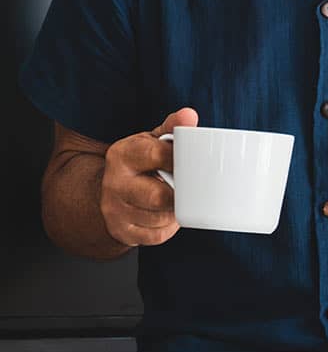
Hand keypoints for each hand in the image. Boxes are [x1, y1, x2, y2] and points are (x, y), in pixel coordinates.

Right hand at [99, 107, 198, 246]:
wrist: (107, 191)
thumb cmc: (141, 162)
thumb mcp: (152, 140)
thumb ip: (173, 127)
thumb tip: (189, 115)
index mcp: (122, 154)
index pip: (158, 156)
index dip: (182, 160)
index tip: (196, 162)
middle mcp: (114, 183)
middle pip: (158, 196)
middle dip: (180, 193)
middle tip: (192, 187)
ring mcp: (115, 210)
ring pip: (159, 218)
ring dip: (176, 210)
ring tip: (179, 198)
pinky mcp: (123, 232)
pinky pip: (156, 235)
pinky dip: (168, 226)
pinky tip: (167, 213)